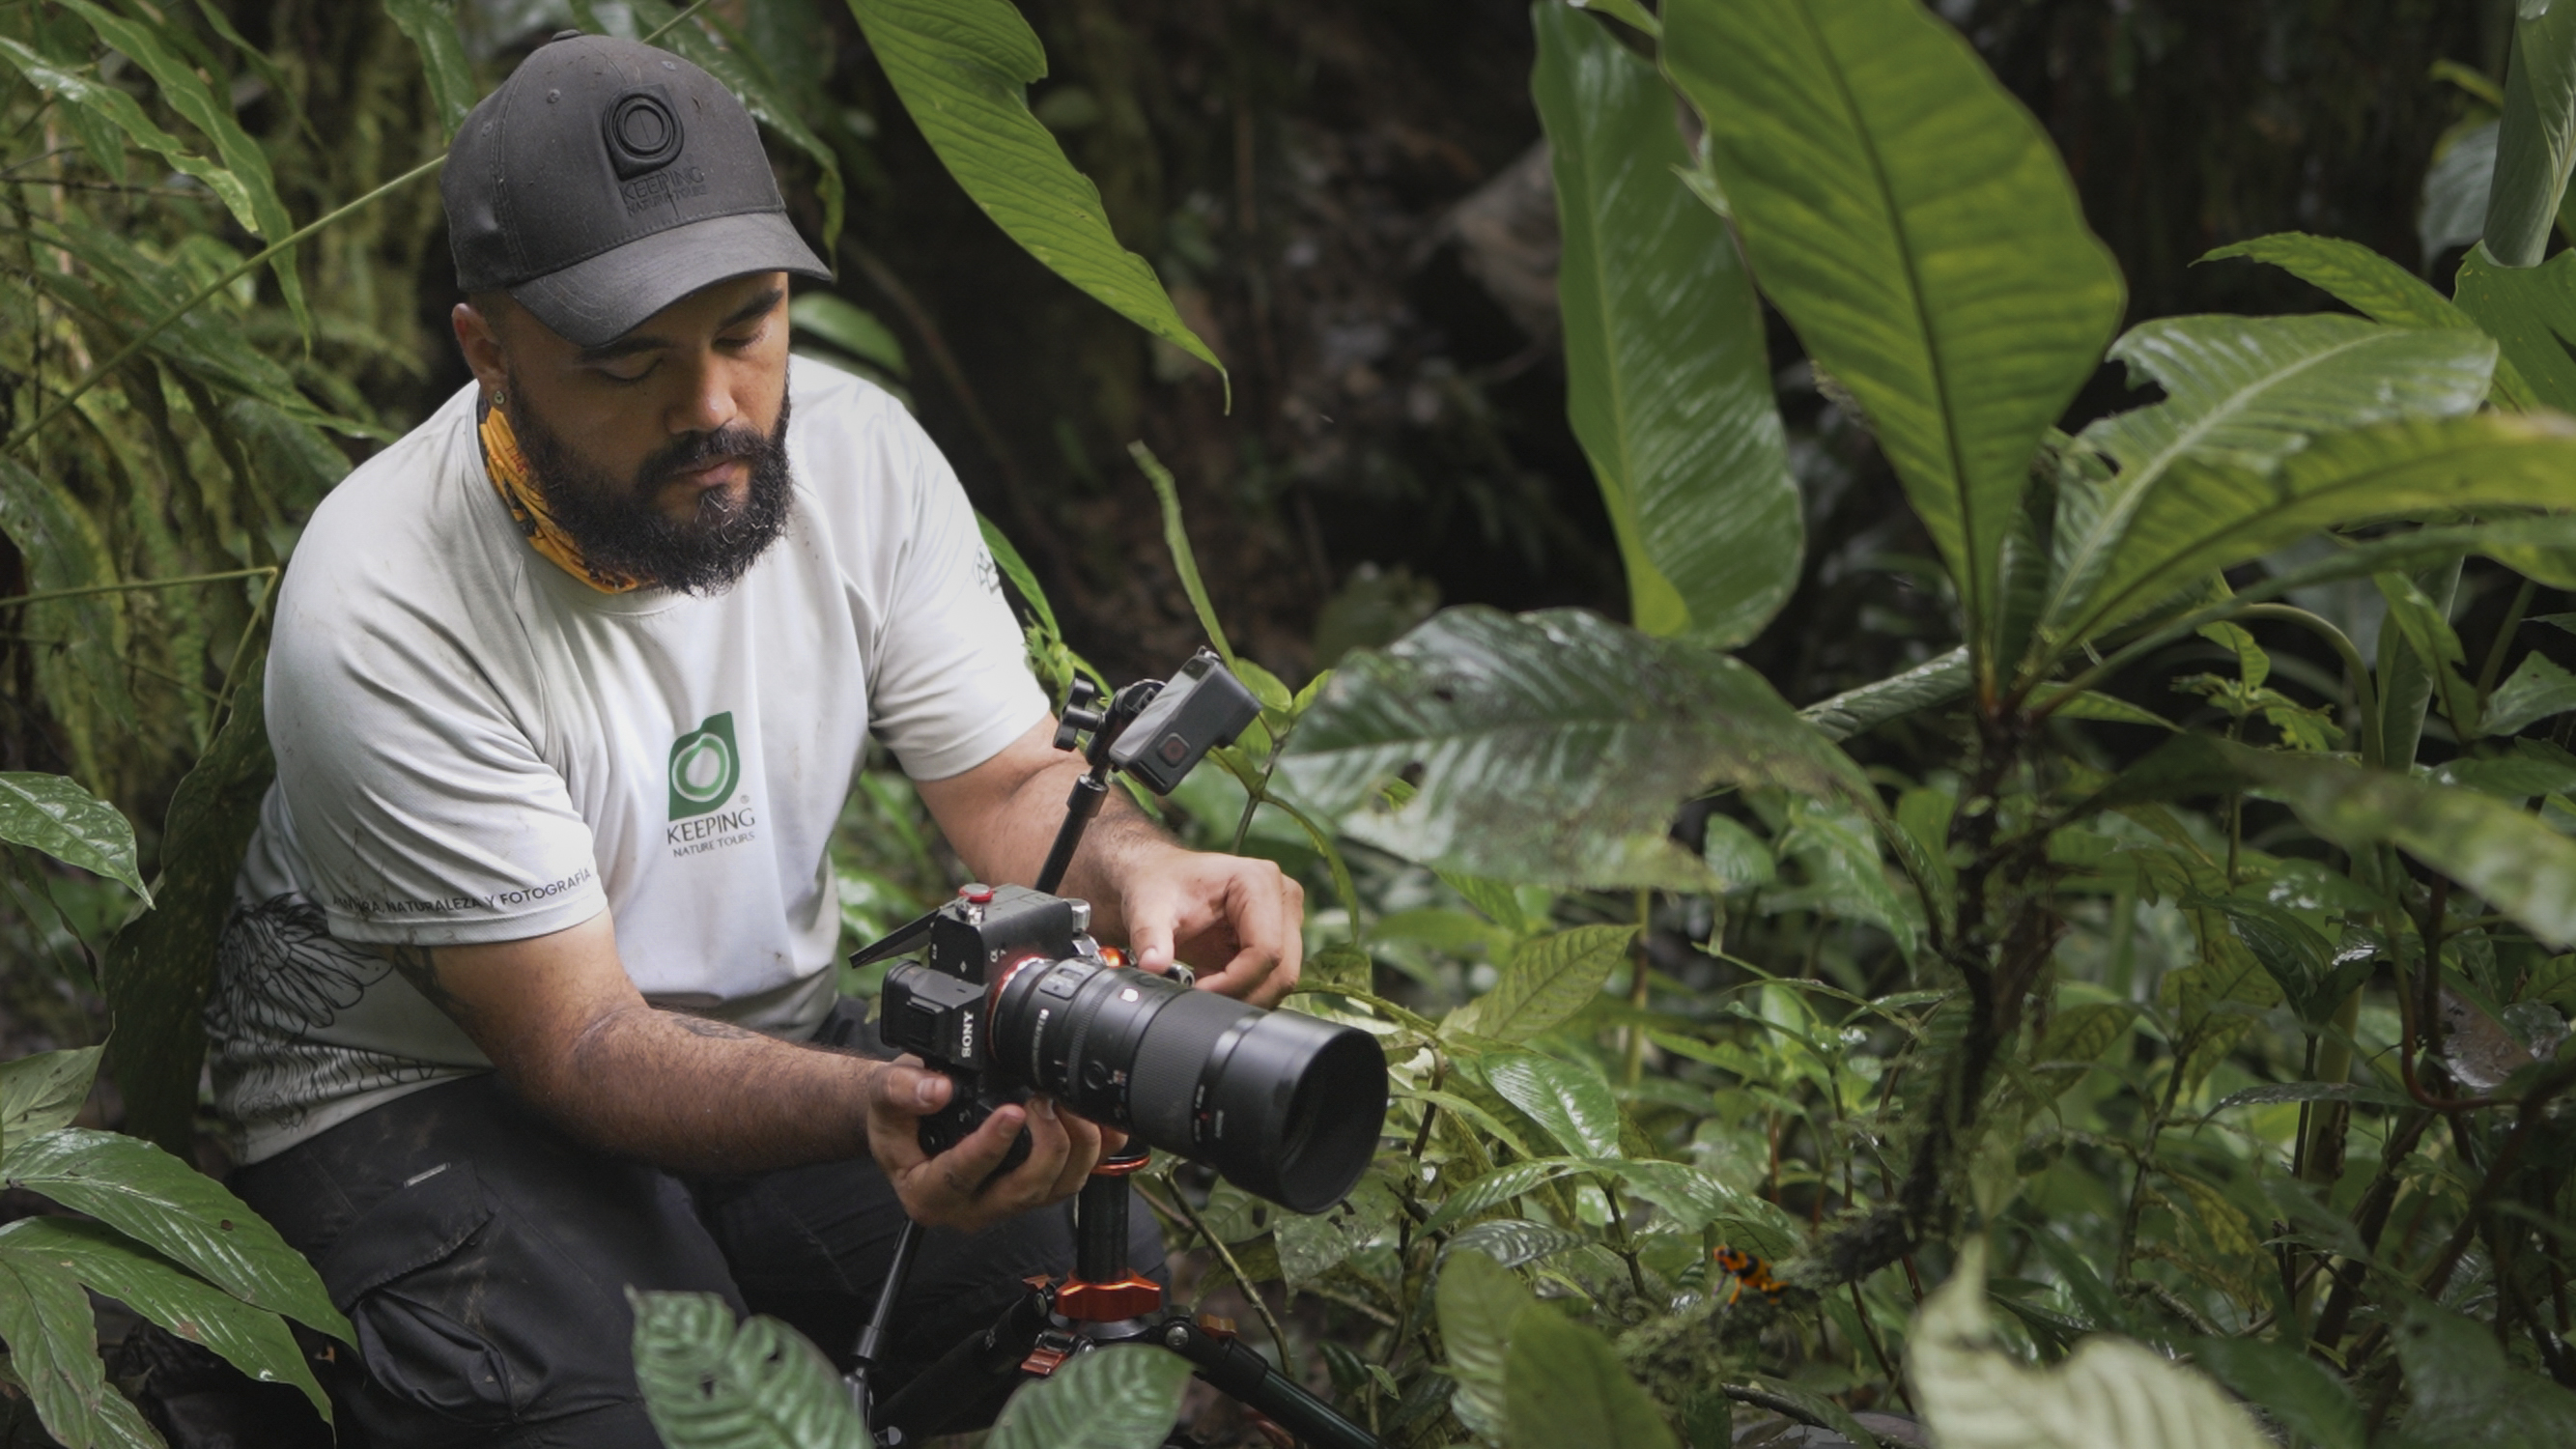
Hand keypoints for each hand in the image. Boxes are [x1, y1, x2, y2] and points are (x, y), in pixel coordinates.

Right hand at [862, 1059, 1106, 1231]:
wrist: (913, 1121)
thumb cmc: (900, 1117)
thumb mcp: (884, 1097)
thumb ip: (901, 1090)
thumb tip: (937, 1090)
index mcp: (929, 1193)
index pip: (961, 1176)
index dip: (990, 1146)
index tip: (1010, 1111)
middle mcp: (972, 1207)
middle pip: (1022, 1191)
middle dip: (1045, 1146)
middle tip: (1044, 1099)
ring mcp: (1008, 1201)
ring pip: (1056, 1189)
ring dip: (1074, 1146)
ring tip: (1065, 1100)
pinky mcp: (1036, 1189)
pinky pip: (1076, 1178)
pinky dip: (1096, 1150)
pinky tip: (1098, 1119)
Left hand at [1117, 844, 1303, 1006]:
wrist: (1159, 880)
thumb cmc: (1159, 884)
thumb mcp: (1147, 907)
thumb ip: (1150, 936)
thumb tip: (1152, 965)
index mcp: (1258, 881)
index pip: (1265, 949)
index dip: (1234, 981)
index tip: (1197, 991)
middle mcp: (1282, 898)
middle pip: (1282, 970)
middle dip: (1241, 994)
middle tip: (1200, 1000)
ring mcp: (1284, 920)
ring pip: (1281, 980)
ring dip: (1244, 996)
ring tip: (1203, 988)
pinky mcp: (1279, 939)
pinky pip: (1272, 981)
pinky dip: (1244, 992)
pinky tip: (1212, 983)